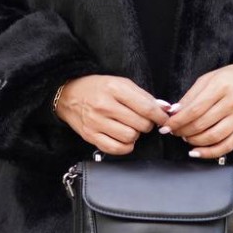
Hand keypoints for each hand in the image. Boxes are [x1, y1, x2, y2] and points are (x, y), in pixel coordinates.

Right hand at [55, 75, 170, 154]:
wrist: (68, 94)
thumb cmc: (98, 88)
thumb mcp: (121, 83)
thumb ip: (143, 96)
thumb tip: (164, 109)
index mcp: (114, 89)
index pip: (147, 108)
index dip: (160, 116)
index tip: (163, 118)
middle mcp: (104, 106)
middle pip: (141, 124)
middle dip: (147, 124)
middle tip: (141, 120)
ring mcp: (96, 122)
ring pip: (130, 137)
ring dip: (135, 135)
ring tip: (130, 127)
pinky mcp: (90, 136)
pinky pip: (116, 149)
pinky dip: (125, 146)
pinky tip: (124, 138)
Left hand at [162, 63, 232, 158]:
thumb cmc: (231, 78)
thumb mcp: (208, 79)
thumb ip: (191, 96)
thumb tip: (174, 112)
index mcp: (220, 87)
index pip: (194, 110)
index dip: (177, 121)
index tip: (166, 126)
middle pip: (202, 125)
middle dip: (183, 131)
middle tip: (174, 131)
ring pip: (213, 137)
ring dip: (194, 141)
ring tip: (185, 137)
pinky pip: (227, 146)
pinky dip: (210, 153)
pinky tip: (197, 152)